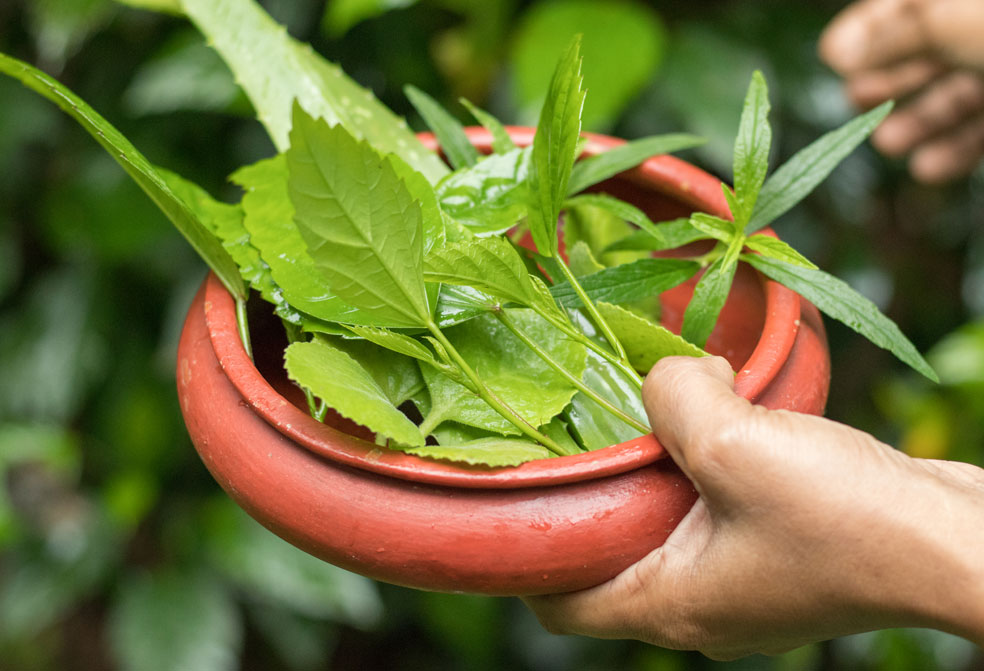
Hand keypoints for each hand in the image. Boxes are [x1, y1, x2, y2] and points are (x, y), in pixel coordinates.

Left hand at [523, 356, 983, 658]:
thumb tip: (663, 375)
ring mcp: (741, 579)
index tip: (518, 486)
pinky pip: (715, 504)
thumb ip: (671, 398)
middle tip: (584, 419)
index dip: (525, 552)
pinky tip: (720, 411)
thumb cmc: (847, 516)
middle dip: (594, 486)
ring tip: (657, 401)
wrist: (957, 540)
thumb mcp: (735, 442)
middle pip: (608, 549)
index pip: (558, 600)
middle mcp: (697, 602)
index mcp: (668, 604)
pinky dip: (706, 461)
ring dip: (658, 461)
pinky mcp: (777, 550)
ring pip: (665, 520)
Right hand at [819, 0, 983, 182]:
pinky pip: (977, 134)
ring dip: (913, 126)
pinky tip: (927, 168)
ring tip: (889, 144)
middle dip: (886, 84)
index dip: (865, 32)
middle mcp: (977, 31)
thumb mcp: (952, 21)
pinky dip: (951, 153)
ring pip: (950, 100)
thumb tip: (840, 52)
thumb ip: (897, 36)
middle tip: (856, 100)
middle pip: (922, 56)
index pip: (901, 8)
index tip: (832, 57)